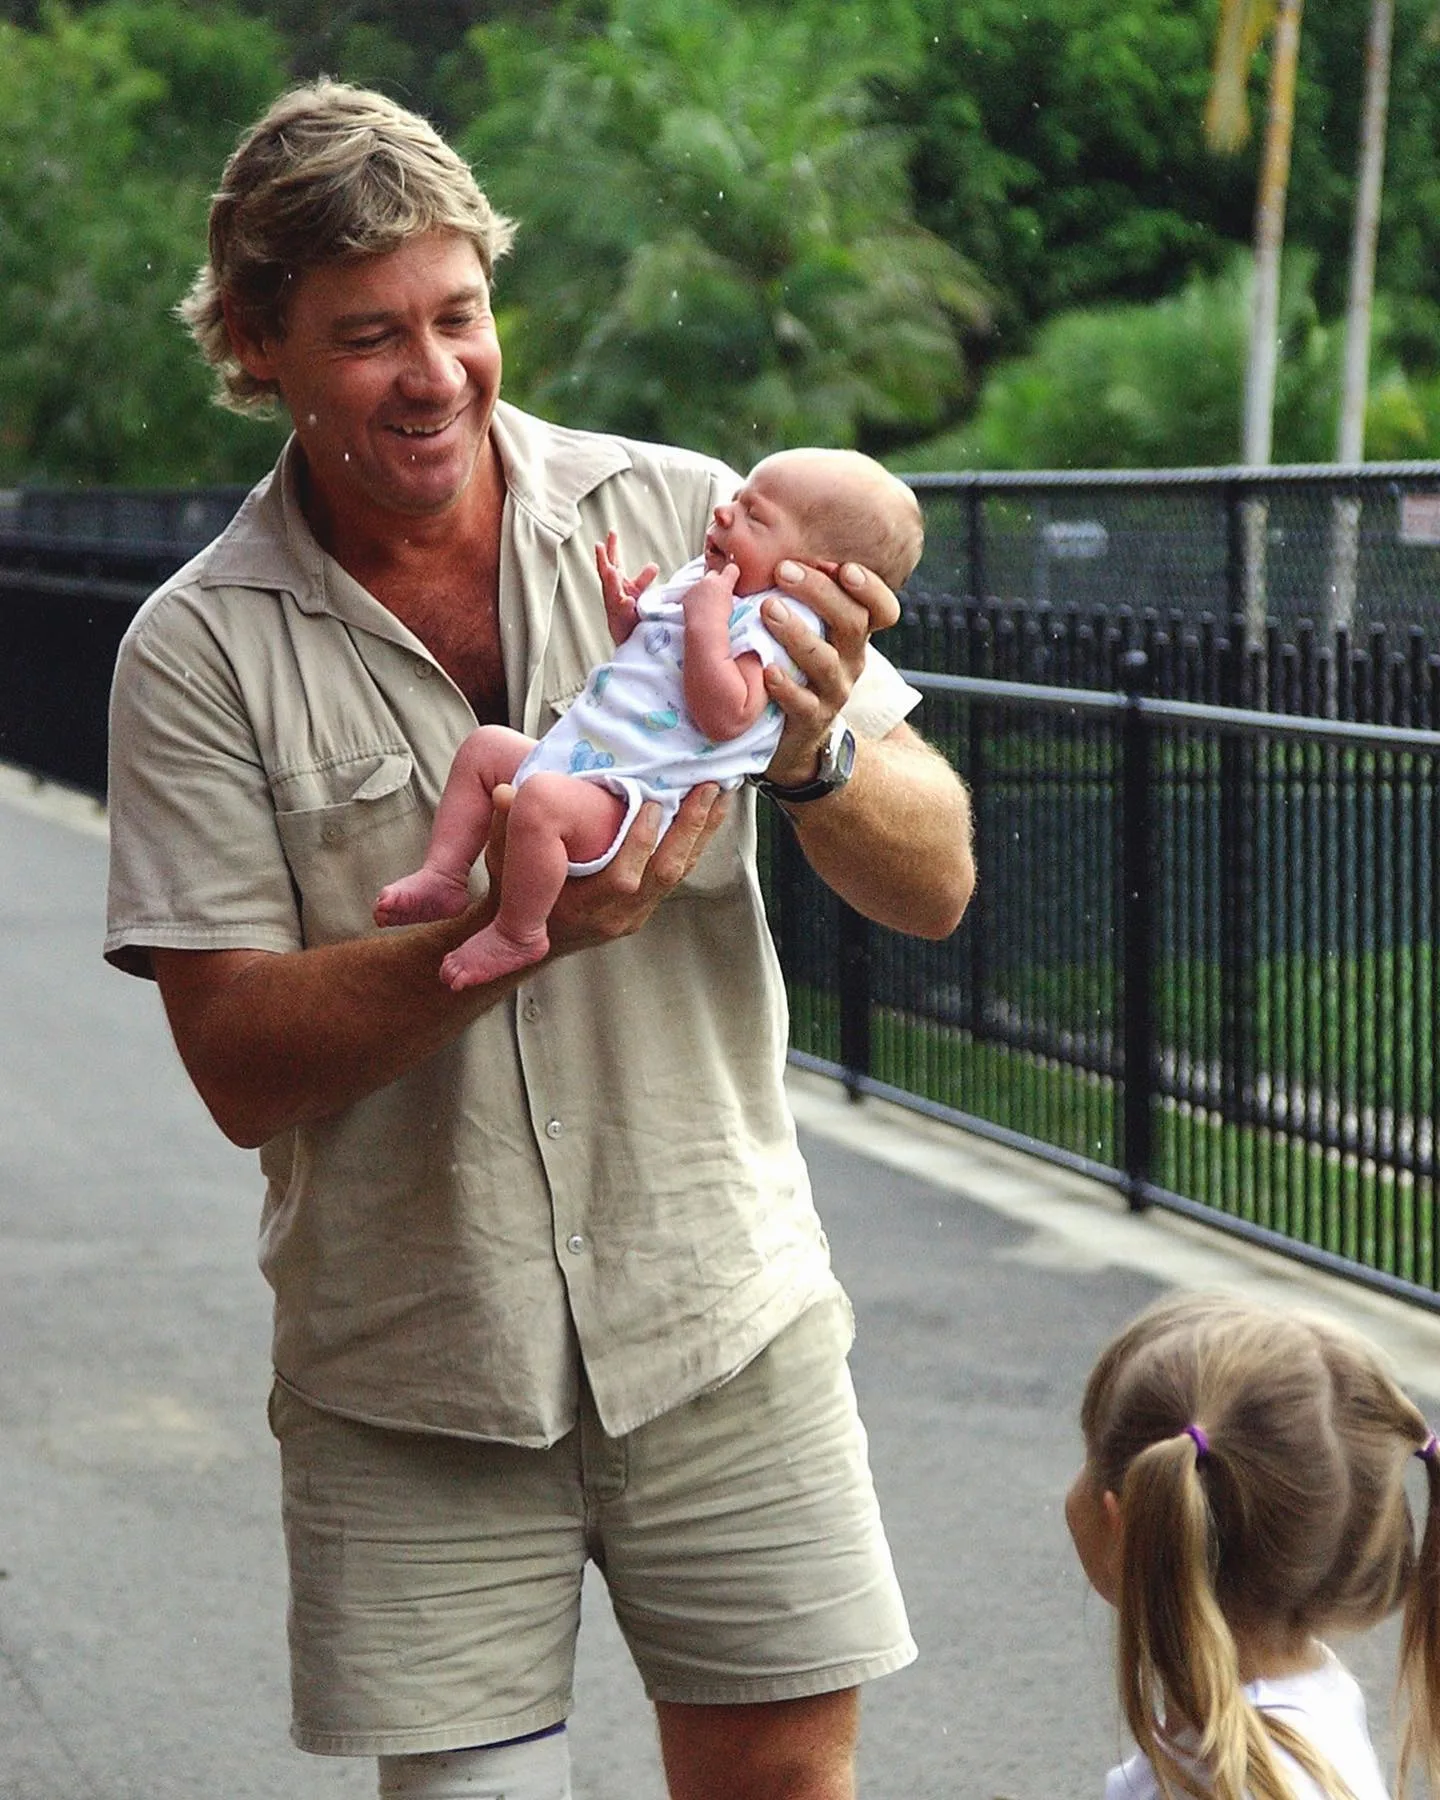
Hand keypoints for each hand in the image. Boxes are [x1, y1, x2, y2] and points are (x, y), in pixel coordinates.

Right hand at [484, 781, 728, 955]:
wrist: (524, 937)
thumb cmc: (516, 893)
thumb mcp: (503, 863)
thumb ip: (507, 828)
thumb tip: (506, 792)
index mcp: (583, 909)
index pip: (622, 880)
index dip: (640, 844)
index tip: (652, 805)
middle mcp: (616, 916)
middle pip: (664, 874)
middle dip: (688, 830)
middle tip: (705, 790)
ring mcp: (634, 914)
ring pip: (677, 873)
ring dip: (701, 832)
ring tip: (719, 794)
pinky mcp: (646, 906)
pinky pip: (677, 873)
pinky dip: (695, 841)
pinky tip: (710, 813)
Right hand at [595, 532, 658, 644]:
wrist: (627, 637)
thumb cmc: (630, 612)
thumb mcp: (638, 592)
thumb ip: (643, 578)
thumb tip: (654, 564)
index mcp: (616, 583)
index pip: (613, 562)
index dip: (612, 547)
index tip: (612, 532)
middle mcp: (612, 592)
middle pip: (606, 574)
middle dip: (602, 560)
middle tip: (599, 546)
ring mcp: (615, 606)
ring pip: (611, 592)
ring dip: (611, 581)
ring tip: (611, 570)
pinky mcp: (620, 621)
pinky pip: (623, 613)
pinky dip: (625, 606)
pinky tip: (628, 600)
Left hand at [757, 558, 899, 785]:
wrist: (791, 735)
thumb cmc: (790, 664)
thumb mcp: (805, 629)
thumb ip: (796, 594)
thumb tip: (760, 546)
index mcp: (852, 634)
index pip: (882, 609)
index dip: (871, 588)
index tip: (845, 567)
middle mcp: (851, 660)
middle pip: (852, 622)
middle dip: (820, 593)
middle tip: (784, 571)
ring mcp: (834, 691)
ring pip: (825, 660)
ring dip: (796, 632)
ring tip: (767, 610)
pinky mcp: (811, 719)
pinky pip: (803, 703)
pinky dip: (785, 686)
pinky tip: (766, 670)